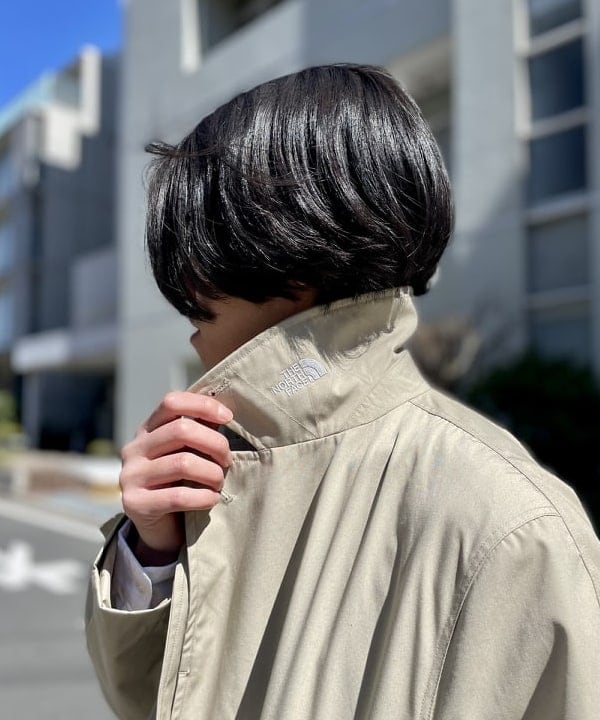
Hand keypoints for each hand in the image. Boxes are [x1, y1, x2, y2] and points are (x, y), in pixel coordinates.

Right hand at [119, 392, 232, 563]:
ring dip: (212, 473)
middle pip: (181, 430)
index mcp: (147, 430)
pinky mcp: (135, 504)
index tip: (228, 417)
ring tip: (219, 483)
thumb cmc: (180, 483)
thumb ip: (200, 431)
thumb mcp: (187, 453)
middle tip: (227, 460)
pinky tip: (212, 499)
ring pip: (182, 463)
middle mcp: (134, 449)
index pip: (172, 402)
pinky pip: (178, 496)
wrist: (159, 528)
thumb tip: (225, 412)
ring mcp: (130, 476)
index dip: (203, 405)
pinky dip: (203, 497)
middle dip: (215, 444)